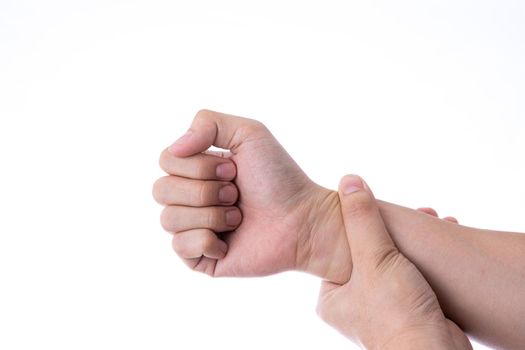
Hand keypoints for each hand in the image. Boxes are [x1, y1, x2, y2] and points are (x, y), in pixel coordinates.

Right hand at [153, 110, 349, 278]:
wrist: (302, 219)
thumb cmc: (279, 177)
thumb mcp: (248, 133)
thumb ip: (207, 122)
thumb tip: (175, 149)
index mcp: (197, 169)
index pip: (166, 161)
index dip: (198, 167)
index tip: (233, 171)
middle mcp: (191, 198)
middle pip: (160, 190)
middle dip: (205, 191)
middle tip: (236, 194)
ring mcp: (194, 228)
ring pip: (168, 219)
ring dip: (210, 216)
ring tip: (238, 217)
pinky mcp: (201, 257)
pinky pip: (179, 246)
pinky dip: (206, 240)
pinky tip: (229, 241)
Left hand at [316, 175, 471, 349]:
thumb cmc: (397, 313)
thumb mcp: (374, 257)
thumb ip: (361, 219)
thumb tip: (348, 180)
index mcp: (330, 297)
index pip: (342, 247)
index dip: (366, 222)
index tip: (388, 204)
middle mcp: (351, 305)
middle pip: (370, 253)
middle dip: (397, 230)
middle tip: (421, 210)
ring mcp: (378, 310)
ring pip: (393, 264)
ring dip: (414, 243)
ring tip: (435, 219)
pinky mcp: (405, 313)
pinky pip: (410, 277)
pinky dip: (424, 260)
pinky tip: (441, 246)